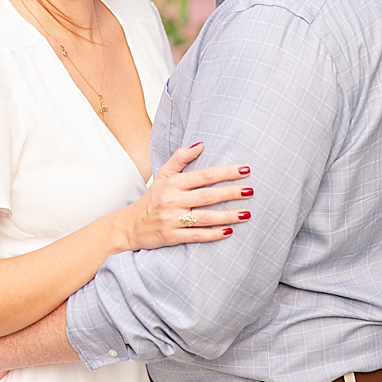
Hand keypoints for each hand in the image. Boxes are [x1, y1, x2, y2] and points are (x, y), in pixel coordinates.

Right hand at [115, 142, 253, 250]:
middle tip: (250, 190)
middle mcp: (171, 200)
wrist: (131, 225)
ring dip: (228, 216)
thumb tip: (200, 144)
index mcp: (171, 183)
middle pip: (207, 196)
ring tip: (247, 214)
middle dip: (231, 193)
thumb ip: (180, 159)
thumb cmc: (152, 198)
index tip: (245, 170)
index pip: (203, 175)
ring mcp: (171, 219)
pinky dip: (214, 234)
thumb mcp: (162, 175)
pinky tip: (229, 231)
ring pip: (205, 217)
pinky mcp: (172, 236)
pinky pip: (197, 236)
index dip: (225, 172)